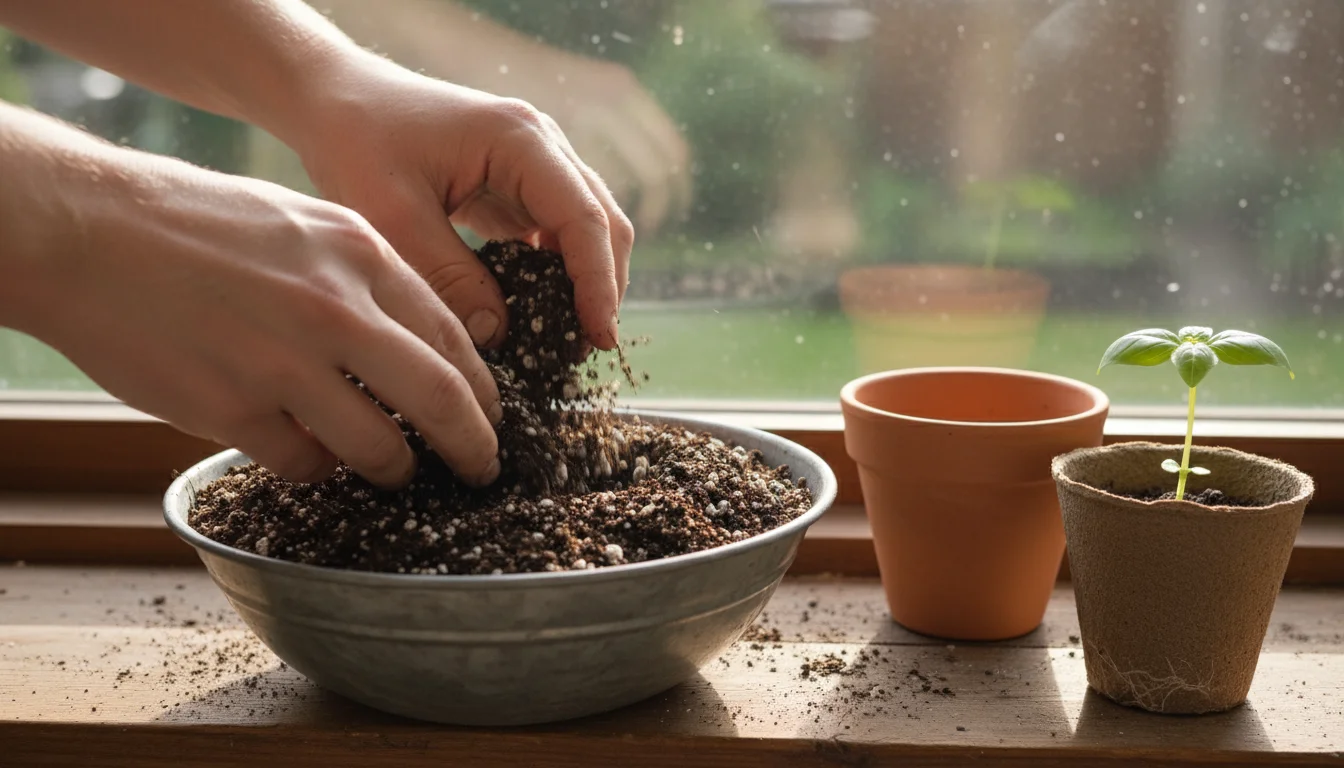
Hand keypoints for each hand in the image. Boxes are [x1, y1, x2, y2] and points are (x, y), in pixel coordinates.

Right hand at [23, 139, 502, 488]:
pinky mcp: (233, 408)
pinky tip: (312, 456)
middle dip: (474, 445)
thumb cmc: (198, 224)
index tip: (492, 416)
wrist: (89, 229)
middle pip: (441, 399)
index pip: (453, 338)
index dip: (483, 389)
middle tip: (483, 469)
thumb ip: (367, 281)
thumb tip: (418, 345)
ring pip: (378, 447)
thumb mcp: (305, 224)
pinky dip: (319, 469)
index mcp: (361, 255)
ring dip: (396, 468)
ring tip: (396, 471)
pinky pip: (304, 463)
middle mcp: (335, 310)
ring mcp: (284, 363)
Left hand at [287, 57, 634, 350]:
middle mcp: (542, 145)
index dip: (598, 283)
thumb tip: (498, 335)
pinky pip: (554, 234)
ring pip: (586, 229)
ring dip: (584, 282)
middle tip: (586, 351)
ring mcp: (535, 163)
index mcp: (521, 140)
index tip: (598, 338)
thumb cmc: (357, 141)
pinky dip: (555, 274)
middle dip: (602, 287)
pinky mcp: (518, 184)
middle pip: (602, 223)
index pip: (584, 218)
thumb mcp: (392, 215)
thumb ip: (448, 277)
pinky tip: (537, 313)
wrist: (333, 98)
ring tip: (567, 340)